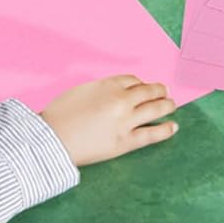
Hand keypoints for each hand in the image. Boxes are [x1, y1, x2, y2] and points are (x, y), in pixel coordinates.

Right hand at [41, 75, 177, 165]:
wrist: (49, 140)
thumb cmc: (58, 115)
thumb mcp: (81, 91)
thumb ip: (101, 90)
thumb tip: (112, 93)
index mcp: (109, 85)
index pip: (133, 80)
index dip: (141, 84)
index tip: (144, 87)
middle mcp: (122, 100)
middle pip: (148, 91)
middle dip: (159, 91)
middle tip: (165, 92)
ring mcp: (126, 121)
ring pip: (155, 109)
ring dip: (166, 105)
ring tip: (172, 105)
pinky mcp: (125, 142)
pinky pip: (151, 134)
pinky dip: (165, 129)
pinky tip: (173, 126)